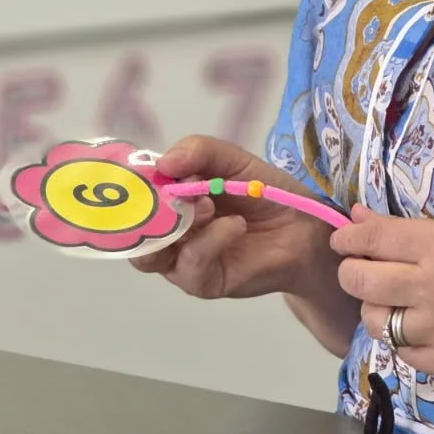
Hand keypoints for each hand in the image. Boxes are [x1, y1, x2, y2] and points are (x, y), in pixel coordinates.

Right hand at [131, 135, 338, 303]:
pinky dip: (211, 239)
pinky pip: (191, 264)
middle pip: (130, 230)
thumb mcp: (232, 161)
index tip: (148, 167)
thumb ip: (199, 151)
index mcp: (167, 199)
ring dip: (176, 224)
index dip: (130, 182)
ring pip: (150, 253)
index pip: (130, 195)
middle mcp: (165, 232)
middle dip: (148, 207)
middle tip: (180, 186)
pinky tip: (235, 225)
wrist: (304, 227)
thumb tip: (163, 162)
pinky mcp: (203, 282)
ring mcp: (180, 260)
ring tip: (208, 205)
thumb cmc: (263, 192)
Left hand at [330, 207, 433, 381]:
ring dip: (376, 308)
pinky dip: (404, 339)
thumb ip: (413, 230)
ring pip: (376, 322)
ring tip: (394, 299)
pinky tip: (420, 325)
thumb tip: (359, 220)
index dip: (348, 236)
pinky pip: (403, 354)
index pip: (371, 239)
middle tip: (361, 268)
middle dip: (352, 271)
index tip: (344, 237)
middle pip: (360, 282)